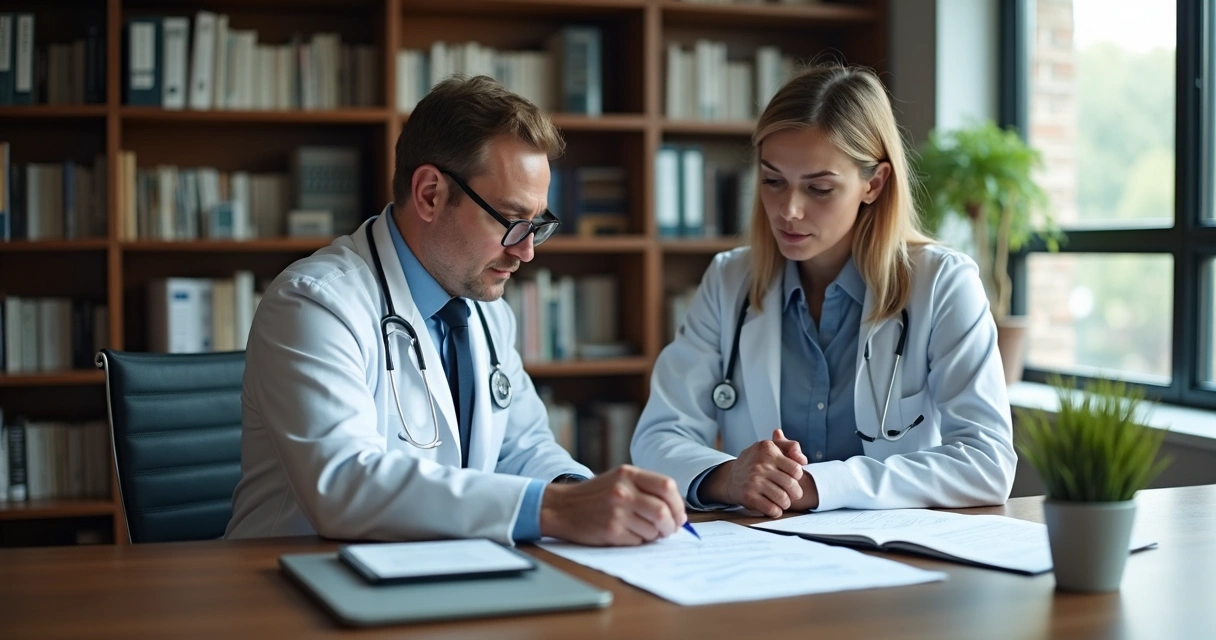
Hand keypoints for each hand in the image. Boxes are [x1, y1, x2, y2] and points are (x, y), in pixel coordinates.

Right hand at [540, 465, 686, 545]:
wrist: (561, 507)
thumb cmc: (595, 496)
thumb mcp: (619, 480)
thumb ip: (646, 489)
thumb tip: (678, 513)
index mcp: (628, 474)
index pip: (667, 487)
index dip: (678, 504)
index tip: (679, 515)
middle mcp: (623, 491)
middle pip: (663, 511)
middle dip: (672, 525)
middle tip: (669, 530)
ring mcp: (616, 511)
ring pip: (653, 530)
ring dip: (653, 535)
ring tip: (642, 530)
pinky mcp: (611, 531)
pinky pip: (638, 541)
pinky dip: (638, 541)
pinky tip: (627, 534)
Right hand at [701, 433, 805, 516]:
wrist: (730, 477)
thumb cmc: (756, 462)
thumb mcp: (772, 447)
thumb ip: (791, 447)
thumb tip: (803, 460)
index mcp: (768, 450)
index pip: (796, 469)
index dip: (798, 476)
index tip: (792, 477)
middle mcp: (760, 465)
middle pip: (791, 485)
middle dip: (796, 493)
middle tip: (793, 494)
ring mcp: (754, 481)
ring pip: (783, 499)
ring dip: (786, 503)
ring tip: (783, 501)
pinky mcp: (749, 496)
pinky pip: (772, 509)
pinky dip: (776, 512)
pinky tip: (774, 508)